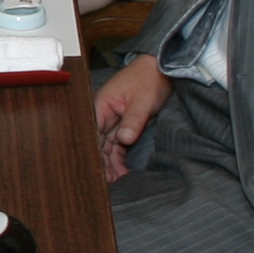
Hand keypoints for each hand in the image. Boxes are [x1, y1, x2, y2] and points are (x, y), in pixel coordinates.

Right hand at [93, 54, 171, 180]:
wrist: (162, 69)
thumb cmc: (148, 78)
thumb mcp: (142, 101)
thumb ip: (132, 121)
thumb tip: (123, 140)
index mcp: (101, 106)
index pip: (92, 134)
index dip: (93, 154)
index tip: (98, 171)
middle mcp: (103, 116)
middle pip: (98, 144)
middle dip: (103, 163)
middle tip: (109, 183)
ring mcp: (114, 121)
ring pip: (108, 147)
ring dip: (112, 163)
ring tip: (117, 182)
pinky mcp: (125, 125)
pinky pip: (119, 144)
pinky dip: (121, 157)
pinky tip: (124, 171)